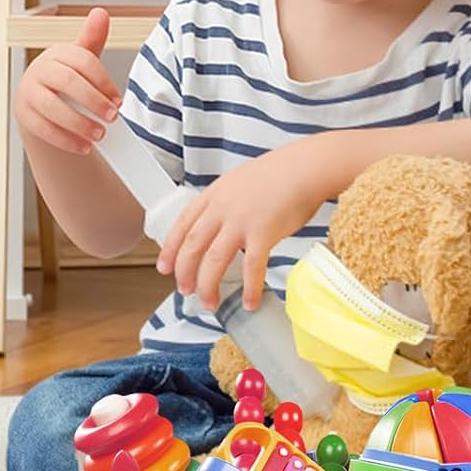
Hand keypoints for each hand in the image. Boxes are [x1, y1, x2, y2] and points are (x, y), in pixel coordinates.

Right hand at [14, 6, 120, 155]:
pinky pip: (44, 128)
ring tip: (99, 134)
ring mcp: (29, 92)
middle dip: (93, 101)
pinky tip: (83, 145)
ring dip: (79, 124)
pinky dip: (66, 139)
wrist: (39, 104)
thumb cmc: (64, 81)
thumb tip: (100, 14)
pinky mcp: (25, 114)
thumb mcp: (80, 60)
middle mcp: (40, 70)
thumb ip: (92, 40)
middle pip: (67, 82)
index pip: (82, 61)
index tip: (118, 100)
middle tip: (112, 117)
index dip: (103, 81)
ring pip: (52, 107)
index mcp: (58, 54)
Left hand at [157, 142, 326, 309]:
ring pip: (214, 260)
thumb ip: (225, 204)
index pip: (182, 225)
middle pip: (192, 246)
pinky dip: (249, 289)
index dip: (170, 250)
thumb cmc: (280, 174)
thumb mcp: (239, 183)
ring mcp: (241, 221)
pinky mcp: (264, 233)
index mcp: (213, 195)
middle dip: (185, 273)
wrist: (306, 167)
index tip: (164, 267)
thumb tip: (220, 226)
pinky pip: (251, 267)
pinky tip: (249, 302)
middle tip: (185, 291)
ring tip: (209, 302)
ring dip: (208, 285)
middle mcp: (222, 208)